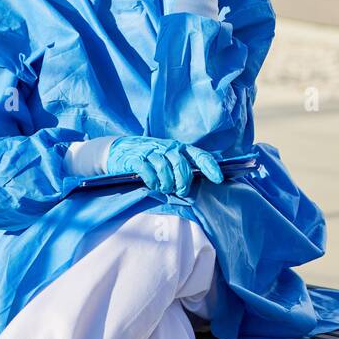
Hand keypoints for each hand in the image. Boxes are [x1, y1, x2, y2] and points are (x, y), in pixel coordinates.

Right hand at [105, 137, 222, 195]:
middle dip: (183, 182)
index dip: (210, 167)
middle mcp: (167, 147)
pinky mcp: (136, 159)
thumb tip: (203, 178)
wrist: (119, 149)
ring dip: (167, 184)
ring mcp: (151, 152)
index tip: (218, 179)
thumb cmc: (151, 156)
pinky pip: (148, 172)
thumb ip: (184, 164)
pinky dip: (152, 182)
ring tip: (164, 188)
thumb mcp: (169, 156)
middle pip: (181, 165)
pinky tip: (152, 185)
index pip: (200, 155)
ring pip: (164, 169)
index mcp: (180, 147)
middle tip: (180, 191)